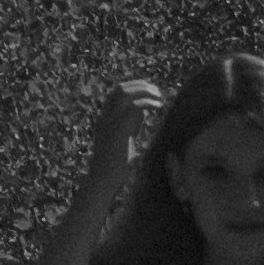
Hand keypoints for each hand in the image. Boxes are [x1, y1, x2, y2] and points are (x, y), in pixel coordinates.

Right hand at [82, 78, 166, 200]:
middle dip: (141, 85)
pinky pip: (133, 107)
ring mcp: (110, 121)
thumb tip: (143, 110)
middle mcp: (106, 116)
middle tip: (157, 92)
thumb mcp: (125, 137)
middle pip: (120, 89)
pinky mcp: (118, 129)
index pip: (117, 92)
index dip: (134, 86)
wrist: (104, 179)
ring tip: (159, 97)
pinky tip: (158, 106)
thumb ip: (132, 123)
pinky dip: (147, 102)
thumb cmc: (117, 164)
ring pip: (124, 93)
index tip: (151, 89)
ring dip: (145, 91)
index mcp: (106, 117)